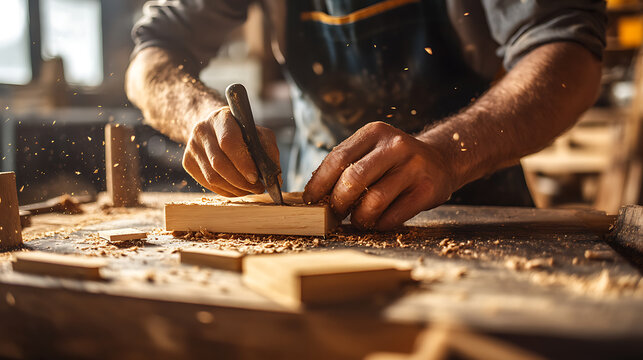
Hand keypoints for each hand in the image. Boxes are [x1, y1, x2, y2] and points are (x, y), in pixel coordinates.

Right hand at [182, 106, 279, 196]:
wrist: (212, 126)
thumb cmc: (240, 130)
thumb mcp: (258, 132)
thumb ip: (268, 150)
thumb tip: (275, 178)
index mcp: (220, 118)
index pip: (228, 142)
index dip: (242, 163)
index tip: (256, 177)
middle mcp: (202, 131)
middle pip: (219, 163)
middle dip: (241, 181)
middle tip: (258, 188)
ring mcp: (192, 147)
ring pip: (212, 177)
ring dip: (235, 189)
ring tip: (250, 190)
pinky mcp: (187, 162)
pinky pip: (207, 184)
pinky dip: (225, 191)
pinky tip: (237, 189)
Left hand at [303, 122, 456, 229]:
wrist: (441, 161)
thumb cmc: (395, 161)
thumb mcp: (371, 151)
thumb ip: (347, 165)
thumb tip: (314, 194)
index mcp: (374, 132)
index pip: (337, 158)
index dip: (319, 183)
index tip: (311, 200)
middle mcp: (395, 146)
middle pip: (353, 179)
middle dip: (338, 202)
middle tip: (335, 213)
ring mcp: (414, 167)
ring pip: (374, 200)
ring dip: (360, 218)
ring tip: (358, 220)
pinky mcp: (427, 190)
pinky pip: (394, 215)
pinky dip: (380, 224)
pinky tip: (378, 221)